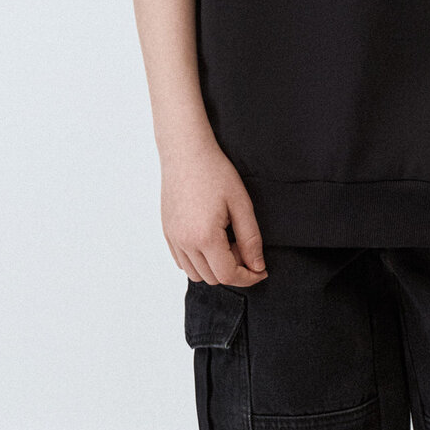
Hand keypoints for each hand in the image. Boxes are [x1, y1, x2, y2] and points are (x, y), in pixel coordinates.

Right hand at [160, 137, 267, 285]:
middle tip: (244, 246)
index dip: (249, 278)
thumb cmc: (215, 172)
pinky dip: (198, 261)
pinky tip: (211, 240)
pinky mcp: (167, 232)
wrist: (186, 152)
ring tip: (226, 242)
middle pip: (212, 278)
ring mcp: (173, 238)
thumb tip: (257, 266)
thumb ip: (251, 240)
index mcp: (205, 237)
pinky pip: (182, 261)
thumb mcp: (241, 205)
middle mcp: (185, 242)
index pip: (228, 275)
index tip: (261, 271)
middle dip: (233, 270)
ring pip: (195, 274)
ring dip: (214, 268)